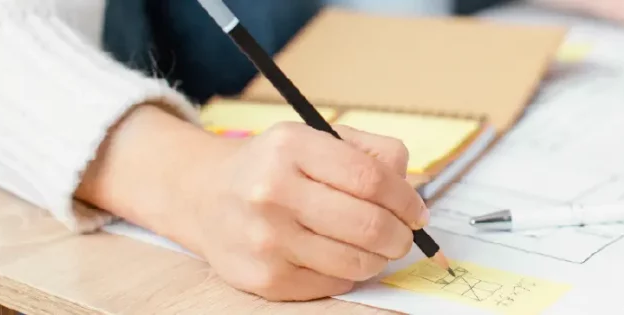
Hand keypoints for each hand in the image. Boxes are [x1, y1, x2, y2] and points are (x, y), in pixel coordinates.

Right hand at [177, 122, 425, 300]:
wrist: (206, 197)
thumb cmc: (276, 167)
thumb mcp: (317, 138)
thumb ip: (371, 153)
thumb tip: (412, 192)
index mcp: (291, 147)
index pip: (371, 179)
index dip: (406, 200)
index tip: (417, 212)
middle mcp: (272, 192)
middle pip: (368, 224)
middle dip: (400, 236)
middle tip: (404, 236)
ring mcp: (266, 239)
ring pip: (355, 262)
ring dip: (379, 258)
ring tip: (375, 247)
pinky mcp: (264, 278)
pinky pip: (333, 284)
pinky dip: (348, 274)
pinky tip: (337, 256)